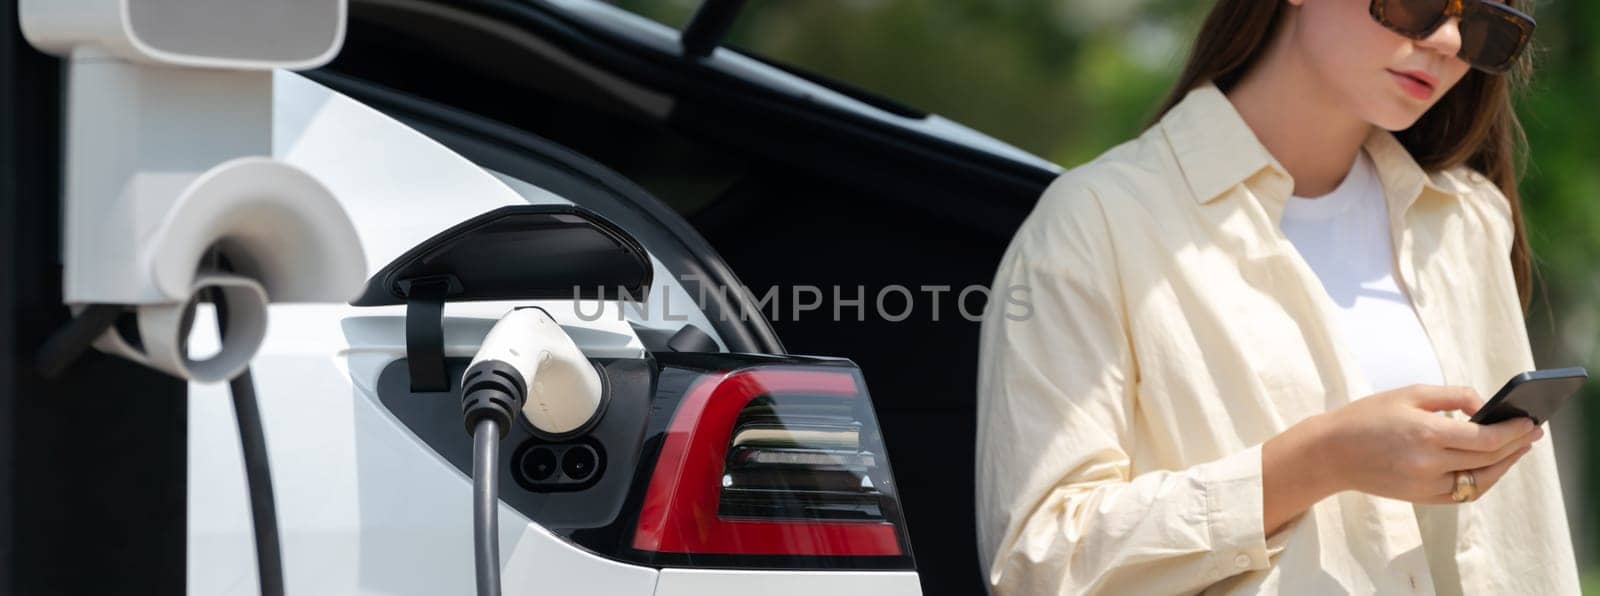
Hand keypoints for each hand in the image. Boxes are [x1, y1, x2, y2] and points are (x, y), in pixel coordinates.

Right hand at [1314, 384, 1542, 503]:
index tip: (1529, 420)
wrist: (1330, 453)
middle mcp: (1429, 463)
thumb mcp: (1408, 393)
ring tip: (1518, 449)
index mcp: (1426, 433)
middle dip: (1516, 444)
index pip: (1486, 438)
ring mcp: (1426, 485)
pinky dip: (1483, 479)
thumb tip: (1484, 406)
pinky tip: (1491, 466)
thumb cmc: (1366, 417)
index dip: (1513, 430)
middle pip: (1489, 458)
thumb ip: (1452, 396)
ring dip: (1505, 465)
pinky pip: (1464, 492)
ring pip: (1481, 480)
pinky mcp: (1422, 497)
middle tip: (1532, 432)